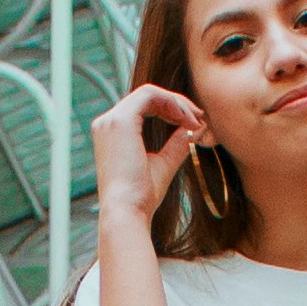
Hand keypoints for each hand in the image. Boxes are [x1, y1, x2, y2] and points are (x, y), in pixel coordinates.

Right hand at [90, 85, 208, 234]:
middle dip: (177, 104)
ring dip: (177, 103)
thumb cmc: (142, 196)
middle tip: (199, 118)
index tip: (194, 122)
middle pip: (147, 97)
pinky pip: (149, 95)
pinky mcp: (120, 121)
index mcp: (113, 133)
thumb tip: (197, 128)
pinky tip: (187, 119)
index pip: (143, 107)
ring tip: (195, 120)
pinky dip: (172, 103)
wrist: (128, 212)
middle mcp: (107, 123)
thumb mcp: (163, 164)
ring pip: (149, 93)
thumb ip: (177, 144)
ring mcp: (111, 120)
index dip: (171, 109)